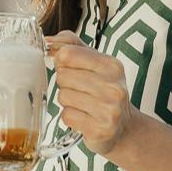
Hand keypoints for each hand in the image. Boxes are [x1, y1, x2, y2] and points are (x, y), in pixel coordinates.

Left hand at [46, 31, 135, 156]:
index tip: (70, 68)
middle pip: (63, 76)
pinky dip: (70, 117)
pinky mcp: (100, 130)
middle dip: (65, 83)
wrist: (124, 127)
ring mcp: (109, 110)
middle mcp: (114, 87)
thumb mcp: (95, 63)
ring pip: (63, 96)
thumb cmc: (104, 90)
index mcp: (112, 66)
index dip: (62, 61)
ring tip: (83, 104)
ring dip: (67, 101)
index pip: (67, 54)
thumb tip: (47, 40)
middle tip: (80, 90)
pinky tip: (84, 117)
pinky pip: (67, 116)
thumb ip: (72, 45)